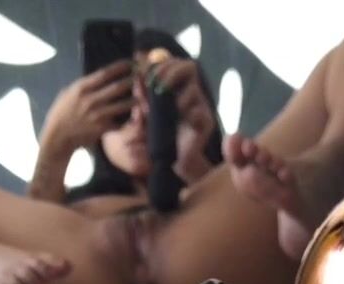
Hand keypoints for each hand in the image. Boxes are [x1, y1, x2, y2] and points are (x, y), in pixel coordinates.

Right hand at [46, 61, 133, 150]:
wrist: (59, 136)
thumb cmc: (62, 112)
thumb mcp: (68, 92)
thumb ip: (83, 85)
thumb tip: (98, 77)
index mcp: (82, 88)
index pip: (105, 74)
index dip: (120, 67)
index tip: (130, 63)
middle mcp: (91, 100)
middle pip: (116, 88)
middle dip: (131, 81)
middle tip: (141, 77)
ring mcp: (98, 115)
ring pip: (122, 105)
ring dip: (135, 100)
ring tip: (143, 95)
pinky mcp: (102, 128)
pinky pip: (120, 122)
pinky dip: (129, 119)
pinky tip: (137, 115)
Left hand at [149, 57, 216, 182]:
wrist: (175, 160)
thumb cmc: (162, 135)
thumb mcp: (148, 113)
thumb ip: (143, 97)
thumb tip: (137, 79)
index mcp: (180, 86)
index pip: (175, 63)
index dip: (162, 66)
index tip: (148, 79)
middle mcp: (192, 92)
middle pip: (189, 66)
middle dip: (171, 73)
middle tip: (158, 89)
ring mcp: (201, 106)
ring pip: (194, 89)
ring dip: (179, 97)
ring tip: (172, 110)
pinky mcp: (207, 122)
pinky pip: (200, 112)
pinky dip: (189, 115)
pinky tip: (182, 121)